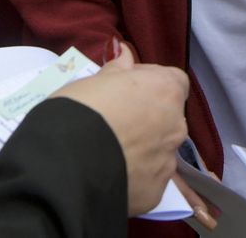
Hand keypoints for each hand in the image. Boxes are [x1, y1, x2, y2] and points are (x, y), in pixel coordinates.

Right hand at [53, 48, 189, 216]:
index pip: (173, 81)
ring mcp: (168, 162)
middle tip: (113, 121)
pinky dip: (134, 176)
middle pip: (167, 117)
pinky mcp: (155, 193)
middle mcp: (176, 126)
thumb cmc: (82, 110)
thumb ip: (117, 69)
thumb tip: (124, 52)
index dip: (149, 83)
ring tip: (109, 152)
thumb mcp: (94, 80)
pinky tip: (110, 175)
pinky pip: (148, 179)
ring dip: (142, 148)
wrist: (69, 167)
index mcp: (166, 91)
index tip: (125, 88)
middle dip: (146, 117)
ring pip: (159, 150)